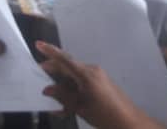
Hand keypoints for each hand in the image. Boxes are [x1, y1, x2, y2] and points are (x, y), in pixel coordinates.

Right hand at [37, 42, 157, 127]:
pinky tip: (66, 106)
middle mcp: (91, 71)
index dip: (50, 52)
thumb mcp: (79, 107)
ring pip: (74, 75)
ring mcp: (97, 76)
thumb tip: (47, 89)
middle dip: (53, 70)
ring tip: (54, 98)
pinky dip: (72, 89)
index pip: (64, 60)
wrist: (128, 121)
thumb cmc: (104, 114)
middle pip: (68, 66)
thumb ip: (63, 96)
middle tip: (39, 73)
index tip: (38, 44)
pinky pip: (82, 81)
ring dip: (63, 84)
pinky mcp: (100, 82)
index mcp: (86, 74)